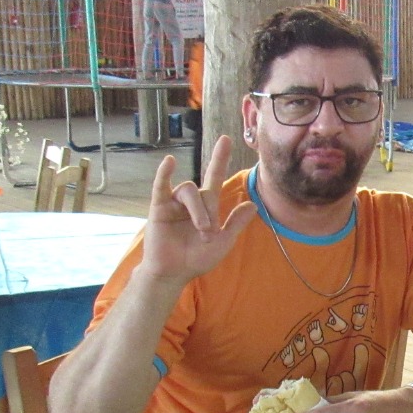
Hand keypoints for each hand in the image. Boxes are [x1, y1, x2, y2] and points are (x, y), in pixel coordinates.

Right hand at [137, 137, 255, 286]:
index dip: (220, 158)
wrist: (174, 273)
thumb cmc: (196, 259)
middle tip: (208, 232)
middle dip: (209, 211)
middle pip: (204, 190)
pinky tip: (170, 162)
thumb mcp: (223, 242)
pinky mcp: (158, 207)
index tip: (226, 139)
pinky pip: (161, 185)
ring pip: (188, 190)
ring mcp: (174, 203)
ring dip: (197, 209)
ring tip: (201, 230)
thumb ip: (236, 223)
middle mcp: (190, 201)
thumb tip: (253, 204)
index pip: (214, 175)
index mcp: (207, 206)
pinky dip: (165, 173)